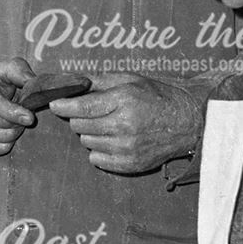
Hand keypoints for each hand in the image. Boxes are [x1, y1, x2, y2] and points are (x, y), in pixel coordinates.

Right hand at [0, 58, 35, 158]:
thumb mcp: (2, 69)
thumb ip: (19, 71)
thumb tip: (35, 84)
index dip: (11, 111)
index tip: (30, 117)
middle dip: (18, 120)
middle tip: (25, 114)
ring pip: (2, 138)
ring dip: (16, 130)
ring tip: (15, 121)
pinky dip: (9, 141)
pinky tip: (6, 130)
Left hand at [49, 73, 202, 172]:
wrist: (187, 123)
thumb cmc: (156, 97)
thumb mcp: (130, 79)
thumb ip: (99, 81)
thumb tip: (71, 82)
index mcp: (123, 101)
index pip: (81, 107)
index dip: (63, 106)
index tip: (55, 104)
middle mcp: (123, 126)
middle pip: (79, 126)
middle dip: (78, 118)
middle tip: (90, 113)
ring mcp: (127, 148)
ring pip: (86, 143)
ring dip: (89, 134)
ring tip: (106, 126)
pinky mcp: (130, 164)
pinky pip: (96, 160)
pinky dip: (98, 151)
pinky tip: (111, 141)